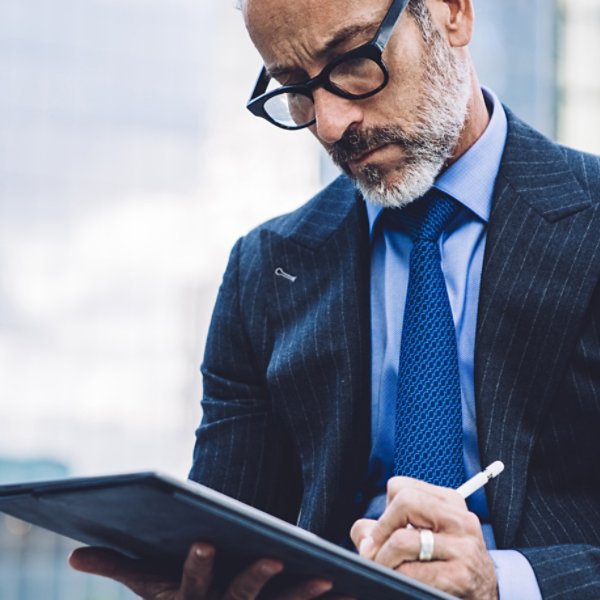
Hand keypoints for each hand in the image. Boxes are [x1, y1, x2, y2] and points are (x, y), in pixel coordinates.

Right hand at [69, 543, 352, 599]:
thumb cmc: (177, 599)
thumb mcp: (148, 586)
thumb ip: (116, 568)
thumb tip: (74, 556)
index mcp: (193, 599)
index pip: (193, 583)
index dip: (198, 566)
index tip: (204, 540)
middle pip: (241, 596)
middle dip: (255, 577)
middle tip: (274, 555)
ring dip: (302, 595)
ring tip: (326, 579)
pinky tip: (352, 592)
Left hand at [350, 477, 497, 599]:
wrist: (485, 599)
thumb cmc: (447, 566)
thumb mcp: (423, 536)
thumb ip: (388, 528)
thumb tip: (363, 534)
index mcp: (449, 501)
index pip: (399, 487)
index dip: (384, 511)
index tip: (382, 533)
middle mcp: (459, 519)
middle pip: (403, 502)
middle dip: (380, 531)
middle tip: (373, 552)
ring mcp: (462, 547)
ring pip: (402, 539)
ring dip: (383, 559)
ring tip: (385, 569)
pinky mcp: (460, 576)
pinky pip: (411, 571)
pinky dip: (397, 577)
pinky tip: (402, 582)